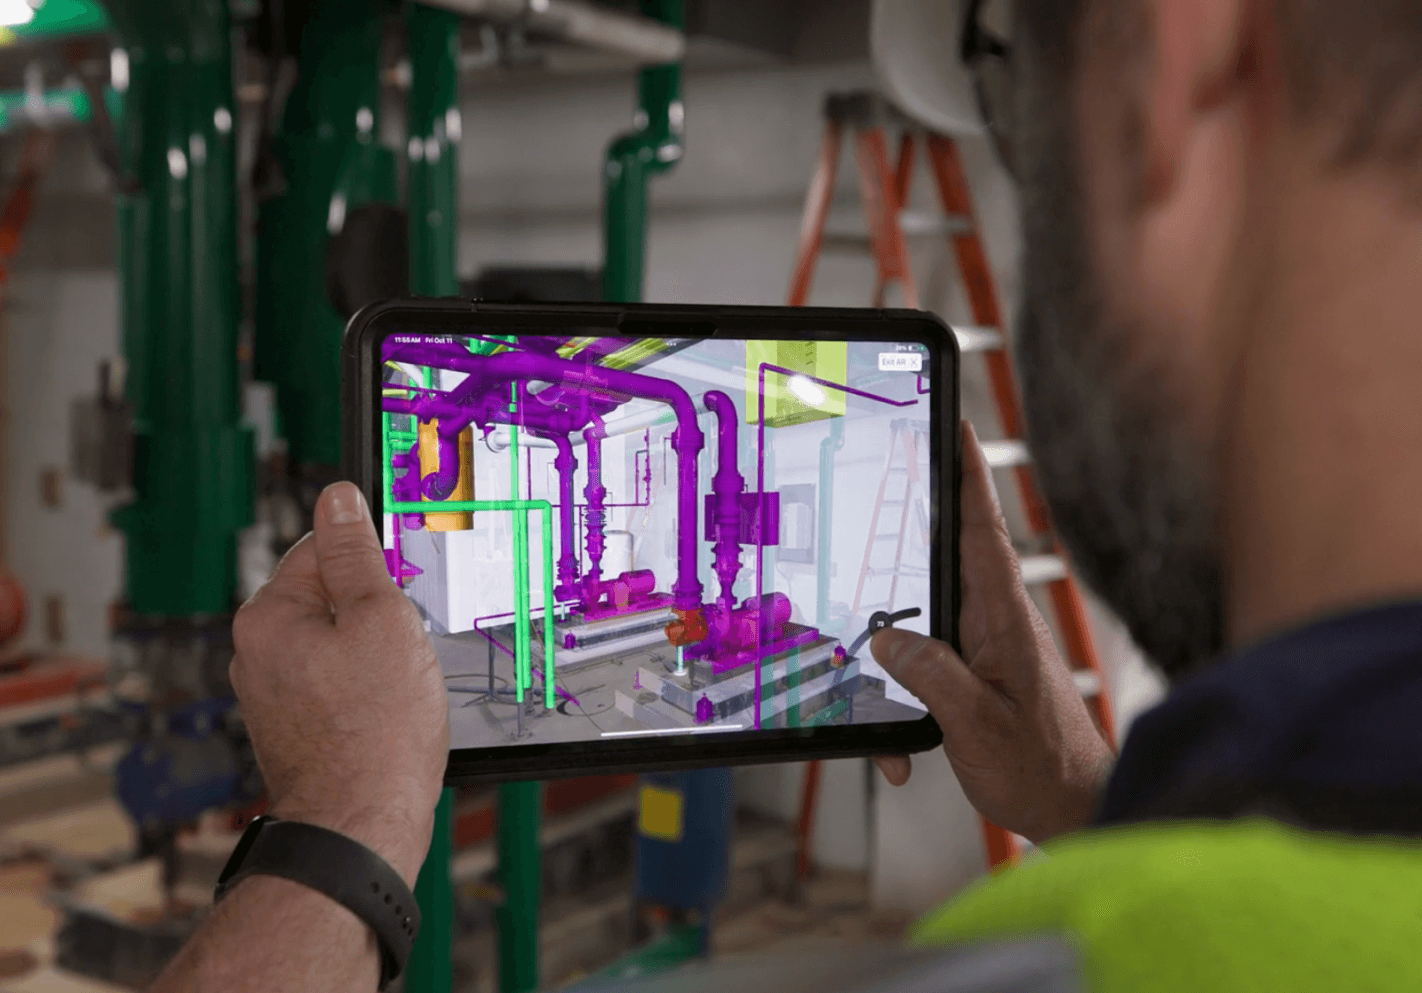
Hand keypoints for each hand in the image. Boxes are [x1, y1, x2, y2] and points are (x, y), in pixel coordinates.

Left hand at [230, 482, 448, 884]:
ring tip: (402, 684)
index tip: (404, 575)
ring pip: (338, 643)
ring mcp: (273, 695)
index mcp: (269, 615)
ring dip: (376, 652)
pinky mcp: (295, 727)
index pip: (321, 548)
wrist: (361, 826)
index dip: (373, 559)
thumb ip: (357, 554)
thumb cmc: (376, 730)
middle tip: (409, 637)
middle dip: (376, 610)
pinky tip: (391, 711)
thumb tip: (338, 499)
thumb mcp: (382, 619)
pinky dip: (367, 688)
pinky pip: (337, 684)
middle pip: (330, 598)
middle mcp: (257, 653)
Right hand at [870, 421, 1114, 843]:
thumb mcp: (978, 725)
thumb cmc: (1043, 769)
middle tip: (877, 491)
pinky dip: (904, 702)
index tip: (951, 426)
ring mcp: (986, 644)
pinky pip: (925, 664)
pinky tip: (901, 752)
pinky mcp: (976, 670)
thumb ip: (932, 676)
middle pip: (945, 556)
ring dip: (893, 651)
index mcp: (1002, 617)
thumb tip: (887, 638)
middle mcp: (995, 620)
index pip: (981, 528)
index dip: (964, 474)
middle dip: (908, 532)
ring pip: (924, 618)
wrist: (1074, 807)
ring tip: (878, 691)